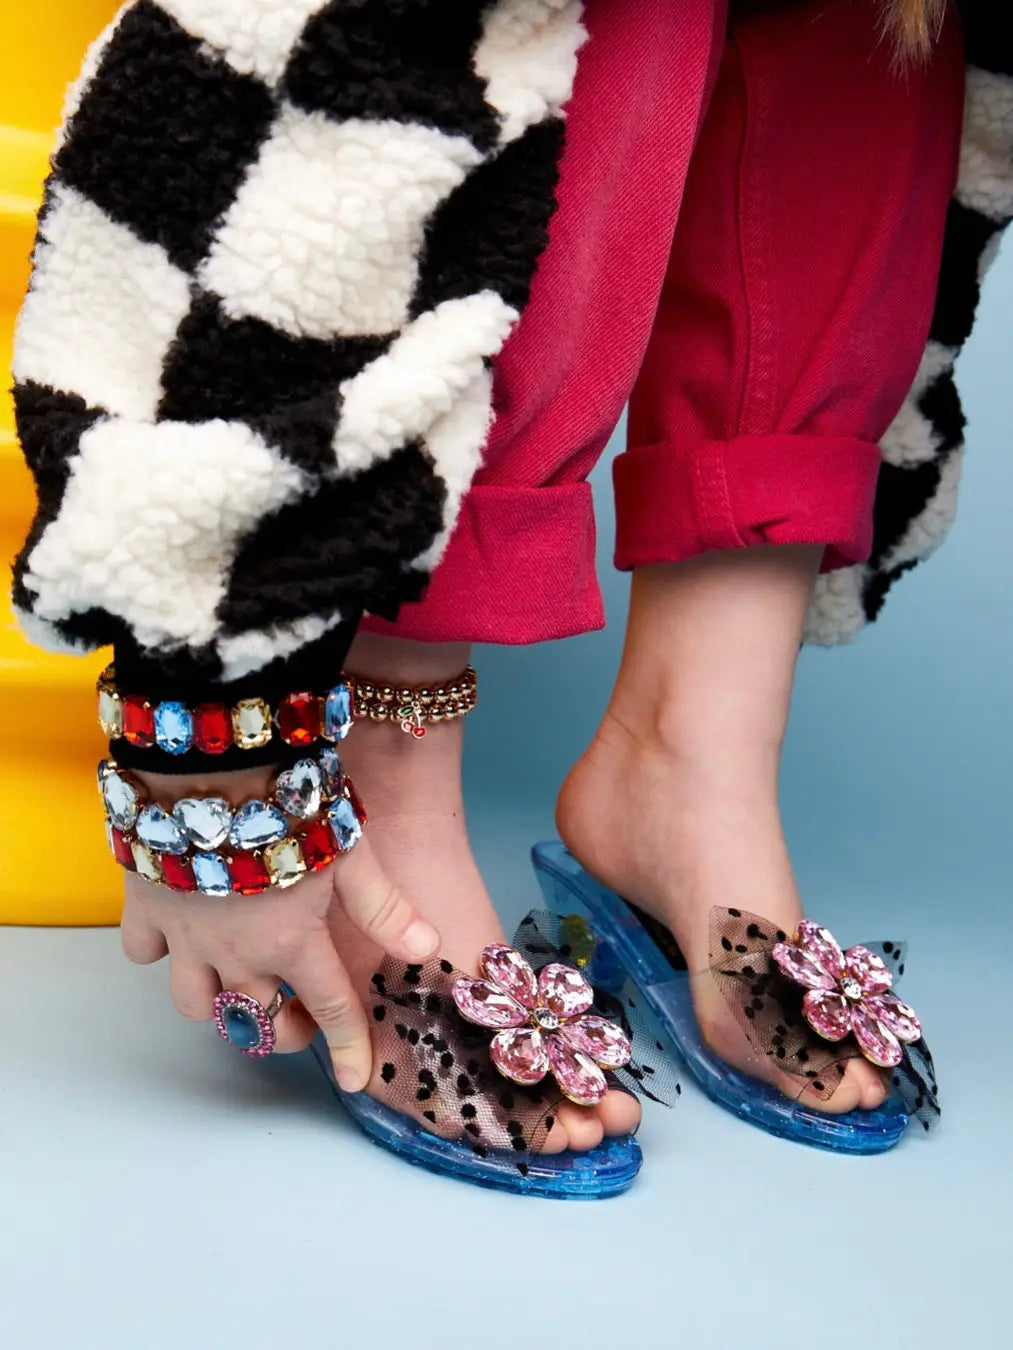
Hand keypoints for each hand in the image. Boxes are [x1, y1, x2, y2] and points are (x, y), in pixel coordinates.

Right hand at [119, 765, 439, 1089]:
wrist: (213, 765)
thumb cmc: (289, 803)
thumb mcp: (351, 853)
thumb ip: (385, 908)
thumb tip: (427, 948)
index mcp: (293, 942)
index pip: (331, 1010)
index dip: (350, 1048)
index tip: (359, 1080)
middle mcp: (235, 953)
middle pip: (258, 1021)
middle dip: (285, 1029)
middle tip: (301, 1013)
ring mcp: (184, 936)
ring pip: (196, 1003)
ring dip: (222, 1002)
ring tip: (243, 982)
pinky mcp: (144, 907)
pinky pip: (143, 953)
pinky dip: (161, 953)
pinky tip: (183, 933)